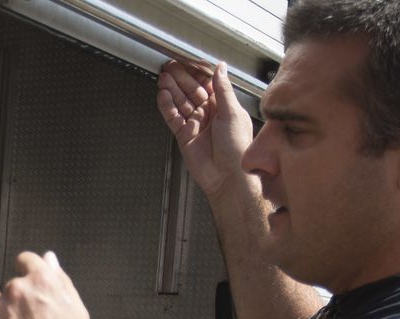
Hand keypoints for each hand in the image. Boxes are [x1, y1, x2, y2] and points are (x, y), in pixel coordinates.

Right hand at [157, 61, 255, 201]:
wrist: (228, 176)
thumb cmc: (237, 148)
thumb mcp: (232, 112)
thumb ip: (223, 89)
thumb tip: (221, 68)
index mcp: (224, 105)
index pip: (207, 83)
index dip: (196, 72)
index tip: (186, 61)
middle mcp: (209, 113)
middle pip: (191, 90)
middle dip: (180, 78)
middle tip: (169, 66)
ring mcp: (196, 124)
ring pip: (181, 102)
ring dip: (172, 89)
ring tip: (163, 78)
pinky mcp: (185, 135)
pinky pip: (173, 117)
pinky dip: (167, 106)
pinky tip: (162, 95)